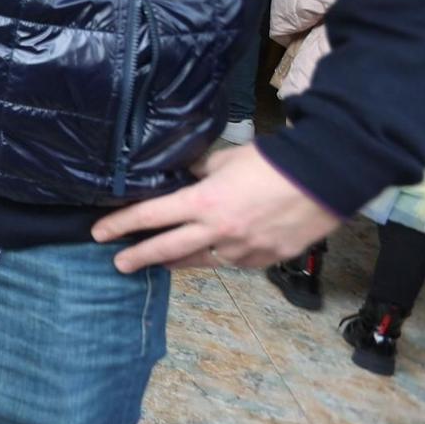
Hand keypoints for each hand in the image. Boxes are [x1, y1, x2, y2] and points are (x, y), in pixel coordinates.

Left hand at [91, 143, 341, 272]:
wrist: (325, 177)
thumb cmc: (273, 162)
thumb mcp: (225, 160)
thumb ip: (200, 173)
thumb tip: (184, 178)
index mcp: (203, 202)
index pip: (150, 216)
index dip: (120, 225)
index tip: (99, 233)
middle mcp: (217, 231)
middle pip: (166, 249)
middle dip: (139, 257)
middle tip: (118, 263)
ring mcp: (242, 250)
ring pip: (199, 262)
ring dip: (176, 262)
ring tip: (158, 263)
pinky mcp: (265, 259)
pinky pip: (232, 263)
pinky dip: (217, 258)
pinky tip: (208, 256)